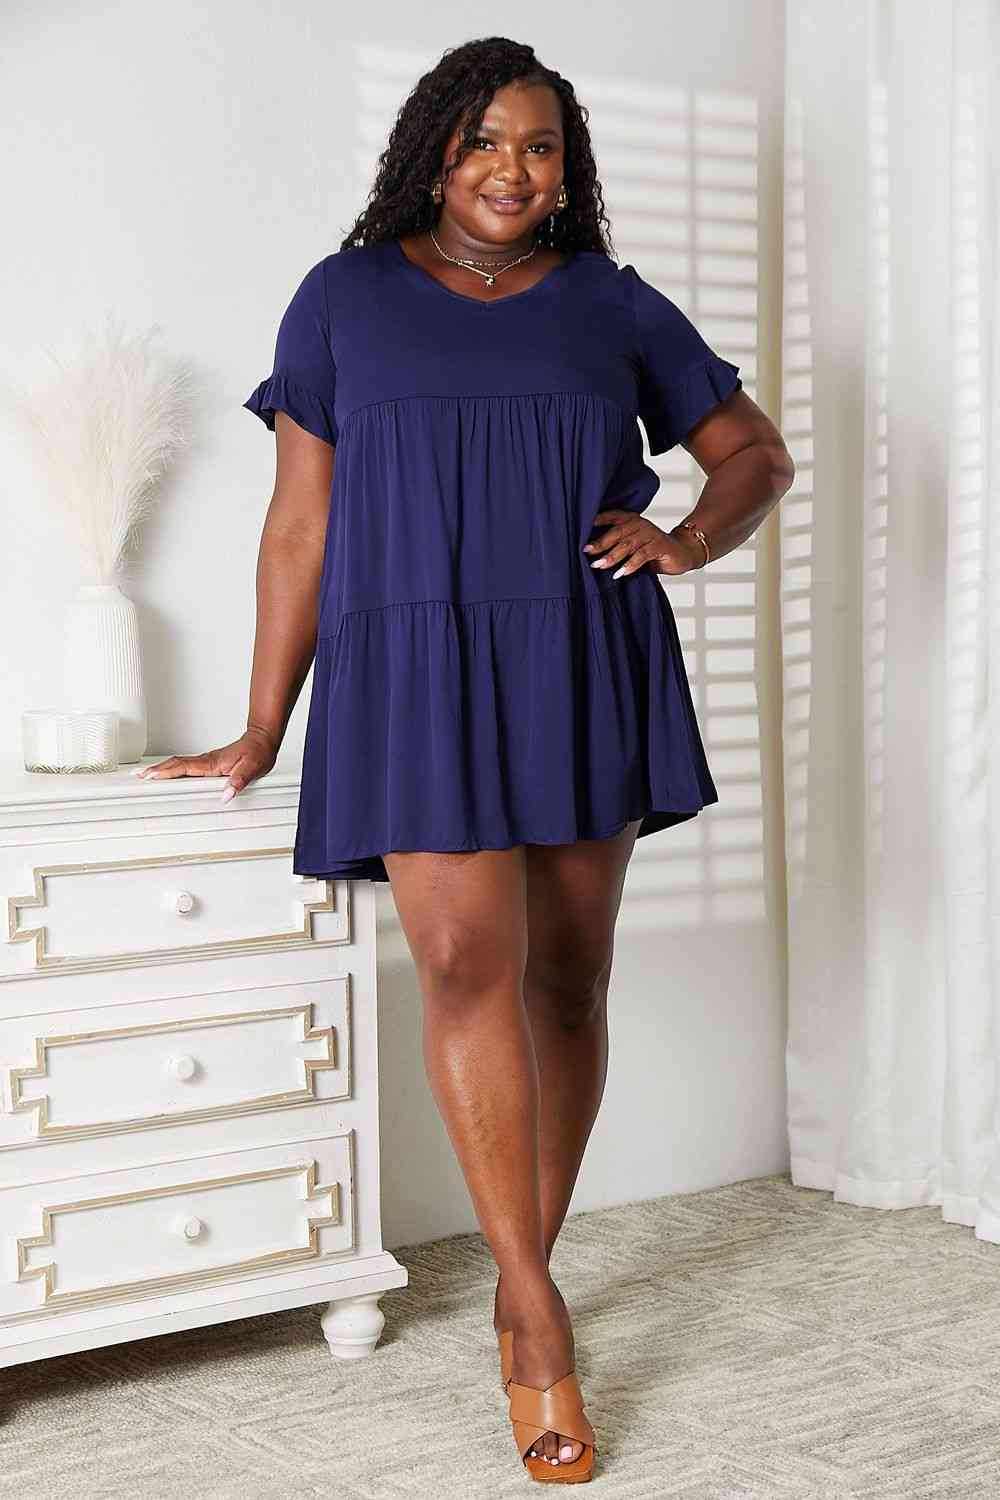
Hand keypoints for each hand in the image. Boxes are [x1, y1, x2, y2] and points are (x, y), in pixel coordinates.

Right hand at [130, 726, 278, 802]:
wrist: (262, 740)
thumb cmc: (258, 753)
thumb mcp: (252, 769)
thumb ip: (239, 782)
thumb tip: (226, 795)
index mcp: (212, 763)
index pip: (184, 767)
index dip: (167, 772)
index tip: (151, 776)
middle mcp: (206, 761)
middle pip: (175, 764)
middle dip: (156, 770)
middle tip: (138, 776)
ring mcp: (206, 761)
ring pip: (178, 763)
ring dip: (161, 768)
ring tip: (145, 775)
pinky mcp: (209, 762)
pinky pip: (185, 765)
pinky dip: (172, 768)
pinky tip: (168, 772)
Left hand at [583, 509, 704, 576]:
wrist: (681, 553)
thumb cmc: (652, 550)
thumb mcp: (632, 546)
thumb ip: (616, 546)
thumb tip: (591, 555)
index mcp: (631, 520)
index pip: (611, 516)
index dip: (597, 520)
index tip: (580, 530)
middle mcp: (640, 523)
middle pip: (617, 532)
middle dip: (600, 543)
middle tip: (587, 551)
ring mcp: (650, 534)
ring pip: (627, 544)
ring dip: (612, 556)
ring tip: (599, 565)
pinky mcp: (659, 545)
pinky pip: (642, 555)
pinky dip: (630, 565)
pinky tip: (621, 573)